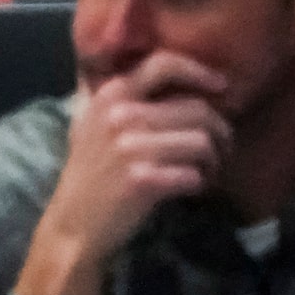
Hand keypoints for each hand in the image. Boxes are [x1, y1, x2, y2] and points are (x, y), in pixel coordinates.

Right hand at [18, 52, 230, 294]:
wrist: (72, 229)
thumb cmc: (89, 178)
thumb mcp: (92, 126)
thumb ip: (121, 97)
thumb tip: (169, 69)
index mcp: (109, 96)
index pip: (164, 64)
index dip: (200, 72)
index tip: (221, 87)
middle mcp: (119, 116)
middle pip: (197, 110)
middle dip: (219, 132)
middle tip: (220, 150)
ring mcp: (129, 148)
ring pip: (202, 142)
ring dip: (214, 160)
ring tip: (207, 171)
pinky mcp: (142, 180)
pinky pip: (194, 174)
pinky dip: (200, 183)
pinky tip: (192, 189)